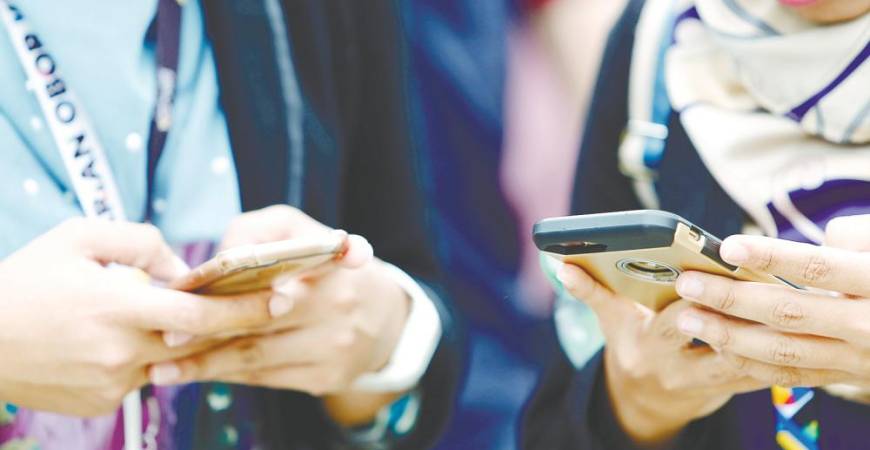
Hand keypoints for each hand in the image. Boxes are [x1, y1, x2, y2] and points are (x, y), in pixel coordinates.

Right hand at [0, 219, 280, 415]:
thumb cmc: (26, 279)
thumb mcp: (80, 237)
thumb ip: (142, 243)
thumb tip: (184, 270)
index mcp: (119, 307)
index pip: (201, 313)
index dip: (247, 307)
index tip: (283, 297)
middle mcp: (121, 352)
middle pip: (196, 341)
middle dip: (226, 324)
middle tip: (259, 305)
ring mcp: (111, 384)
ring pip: (166, 359)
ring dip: (170, 338)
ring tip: (137, 314)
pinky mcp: (100, 404)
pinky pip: (138, 377)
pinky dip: (138, 357)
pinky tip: (106, 340)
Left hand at [150, 206, 410, 422]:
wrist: (387, 319)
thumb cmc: (330, 267)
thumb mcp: (304, 230)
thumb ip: (259, 230)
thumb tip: (218, 260)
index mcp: (332, 265)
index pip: (279, 272)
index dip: (231, 286)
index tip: (185, 295)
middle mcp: (338, 307)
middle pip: (259, 323)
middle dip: (206, 333)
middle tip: (163, 338)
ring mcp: (334, 349)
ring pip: (257, 358)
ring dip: (206, 364)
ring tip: (163, 370)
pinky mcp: (327, 379)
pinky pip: (267, 378)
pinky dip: (230, 375)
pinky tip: (198, 373)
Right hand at [557, 263, 762, 444]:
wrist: (645, 402)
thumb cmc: (629, 345)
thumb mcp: (609, 319)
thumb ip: (589, 290)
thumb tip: (559, 263)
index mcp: (648, 347)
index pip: (673, 324)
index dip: (693, 302)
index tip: (711, 278)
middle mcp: (680, 368)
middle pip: (716, 340)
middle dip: (737, 312)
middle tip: (755, 281)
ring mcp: (711, 382)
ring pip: (748, 357)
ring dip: (766, 330)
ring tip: (781, 297)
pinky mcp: (736, 388)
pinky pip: (765, 371)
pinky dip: (780, 347)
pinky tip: (791, 321)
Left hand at [674, 215, 869, 388]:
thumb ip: (858, 237)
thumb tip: (821, 240)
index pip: (820, 267)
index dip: (773, 255)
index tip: (729, 245)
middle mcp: (869, 325)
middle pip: (790, 312)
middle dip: (732, 298)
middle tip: (688, 283)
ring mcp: (858, 358)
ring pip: (784, 351)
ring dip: (730, 336)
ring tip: (689, 319)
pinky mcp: (848, 376)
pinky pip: (794, 375)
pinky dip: (753, 364)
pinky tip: (719, 349)